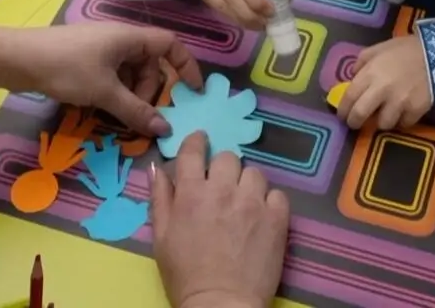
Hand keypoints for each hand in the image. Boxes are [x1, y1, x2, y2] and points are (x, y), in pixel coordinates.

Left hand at [0, 23, 203, 136]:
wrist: (18, 59)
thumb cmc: (66, 68)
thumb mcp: (105, 93)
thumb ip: (136, 111)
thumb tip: (165, 130)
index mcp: (130, 37)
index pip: (171, 45)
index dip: (186, 66)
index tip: (193, 91)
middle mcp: (120, 39)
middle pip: (150, 64)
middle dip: (151, 91)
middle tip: (140, 114)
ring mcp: (101, 49)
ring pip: (130, 73)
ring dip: (131, 95)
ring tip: (118, 115)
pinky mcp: (86, 60)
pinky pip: (113, 76)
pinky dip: (115, 93)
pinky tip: (102, 109)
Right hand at [151, 132, 288, 307]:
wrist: (222, 305)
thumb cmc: (185, 275)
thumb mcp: (161, 237)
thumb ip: (160, 198)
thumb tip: (156, 167)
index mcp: (192, 193)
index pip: (195, 150)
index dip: (197, 142)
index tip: (201, 143)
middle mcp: (224, 190)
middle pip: (228, 158)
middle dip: (224, 169)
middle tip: (222, 189)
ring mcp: (254, 202)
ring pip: (254, 173)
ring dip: (247, 185)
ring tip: (244, 205)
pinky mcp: (278, 217)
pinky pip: (277, 194)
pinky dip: (270, 203)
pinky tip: (262, 218)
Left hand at [336, 35, 433, 129]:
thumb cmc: (408, 49)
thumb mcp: (380, 48)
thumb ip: (363, 61)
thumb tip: (352, 77)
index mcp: (370, 73)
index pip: (349, 97)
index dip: (343, 109)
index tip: (342, 115)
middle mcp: (381, 90)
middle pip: (360, 114)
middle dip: (354, 122)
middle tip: (356, 124)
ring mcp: (399, 102)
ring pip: (382, 124)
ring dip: (382, 121)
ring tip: (386, 115)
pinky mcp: (415, 111)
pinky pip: (403, 124)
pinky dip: (402, 120)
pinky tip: (404, 112)